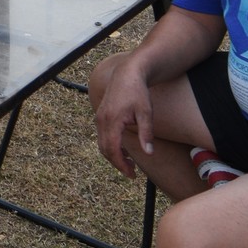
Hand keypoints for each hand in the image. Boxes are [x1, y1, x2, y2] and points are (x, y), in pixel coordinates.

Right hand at [94, 61, 155, 179]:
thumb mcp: (146, 112)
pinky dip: (110, 146)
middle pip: (105, 150)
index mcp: (112, 120)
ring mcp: (99, 118)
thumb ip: (146, 133)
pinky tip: (123, 148)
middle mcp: (102, 120)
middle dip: (117, 163)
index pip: (113, 149)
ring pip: (102, 144)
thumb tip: (148, 153)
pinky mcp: (100, 116)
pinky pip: (102, 136)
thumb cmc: (138, 91)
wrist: (127, 73)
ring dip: (113, 155)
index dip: (121, 165)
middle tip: (132, 172)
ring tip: (129, 162)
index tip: (132, 174)